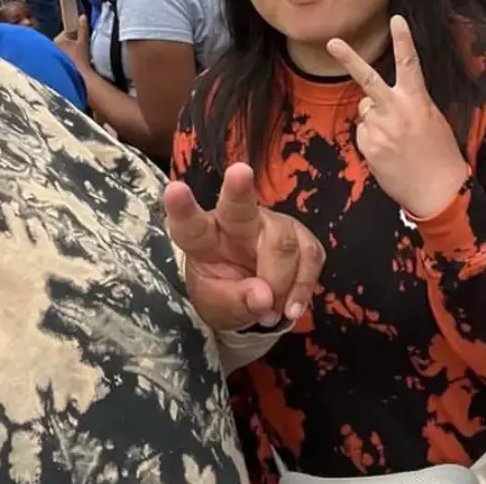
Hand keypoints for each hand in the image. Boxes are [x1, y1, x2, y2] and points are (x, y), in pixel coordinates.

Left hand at [56, 14, 90, 67]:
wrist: (79, 77)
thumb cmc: (81, 58)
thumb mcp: (84, 41)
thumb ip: (83, 28)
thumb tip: (82, 16)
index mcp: (58, 39)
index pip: (68, 32)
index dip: (77, 34)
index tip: (82, 40)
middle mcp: (53, 47)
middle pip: (65, 40)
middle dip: (73, 42)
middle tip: (81, 48)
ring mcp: (53, 56)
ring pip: (64, 49)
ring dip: (71, 50)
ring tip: (79, 57)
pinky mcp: (56, 63)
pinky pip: (63, 56)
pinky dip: (68, 58)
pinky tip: (74, 62)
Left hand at [164, 163, 324, 331]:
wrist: (255, 299)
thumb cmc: (226, 294)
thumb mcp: (219, 308)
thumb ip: (236, 303)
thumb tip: (265, 298)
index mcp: (204, 238)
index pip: (190, 224)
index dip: (182, 208)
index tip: (175, 190)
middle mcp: (236, 222)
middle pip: (238, 206)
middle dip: (238, 188)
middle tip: (239, 172)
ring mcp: (272, 224)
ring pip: (282, 243)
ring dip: (280, 284)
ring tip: (270, 313)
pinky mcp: (301, 236)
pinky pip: (310, 256)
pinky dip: (303, 288)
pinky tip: (291, 308)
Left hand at [326, 16, 468, 218]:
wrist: (438, 191)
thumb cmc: (439, 153)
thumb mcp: (431, 120)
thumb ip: (406, 104)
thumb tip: (377, 102)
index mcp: (417, 101)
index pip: (409, 63)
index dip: (403, 39)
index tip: (396, 18)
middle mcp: (396, 110)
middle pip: (368, 79)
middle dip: (349, 58)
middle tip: (332, 42)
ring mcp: (379, 129)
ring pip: (366, 111)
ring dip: (374, 119)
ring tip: (396, 140)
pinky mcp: (369, 147)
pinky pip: (363, 134)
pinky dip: (372, 140)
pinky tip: (389, 152)